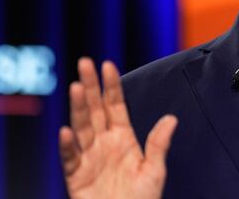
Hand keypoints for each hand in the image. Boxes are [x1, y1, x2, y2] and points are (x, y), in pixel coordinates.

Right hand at [58, 58, 177, 198]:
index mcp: (122, 137)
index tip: (107, 65)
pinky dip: (68, 145)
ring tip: (76, 87)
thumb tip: (172, 118)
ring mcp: (88, 158)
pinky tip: (67, 131)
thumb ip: (158, 144)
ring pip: (81, 127)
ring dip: (78, 108)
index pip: (115, 105)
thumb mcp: (155, 170)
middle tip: (85, 63)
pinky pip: (71, 158)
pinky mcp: (76, 176)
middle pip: (94, 109)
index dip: (111, 86)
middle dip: (90, 86)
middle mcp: (103, 143)